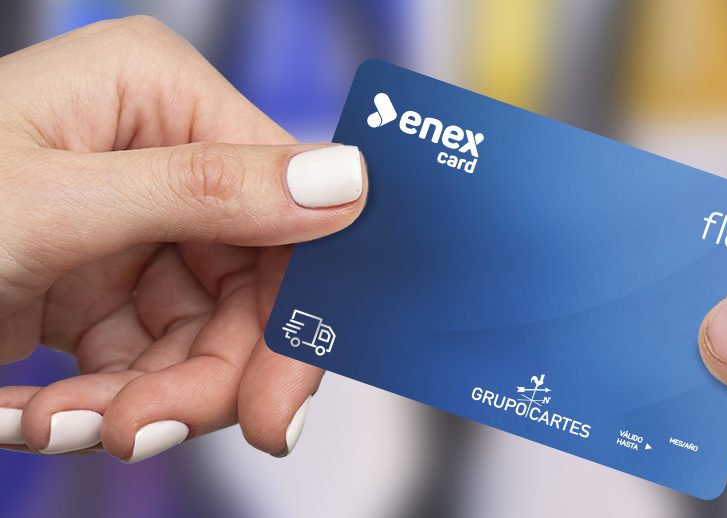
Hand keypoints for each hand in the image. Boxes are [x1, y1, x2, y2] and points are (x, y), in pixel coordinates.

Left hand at [0, 16, 365, 460]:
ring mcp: (134, 224)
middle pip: (250, 280)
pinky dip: (116, 400)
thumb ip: (206, 192)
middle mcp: (158, 154)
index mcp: (155, 96)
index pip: (282, 196)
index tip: (287, 392)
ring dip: (154, 396)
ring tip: (82, 426)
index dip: (298, 296)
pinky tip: (45, 414)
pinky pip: (155, 356)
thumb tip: (348, 178)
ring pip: (208, 332)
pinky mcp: (106, 285)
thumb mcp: (46, 206)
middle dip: (212, 368)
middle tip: (164, 428)